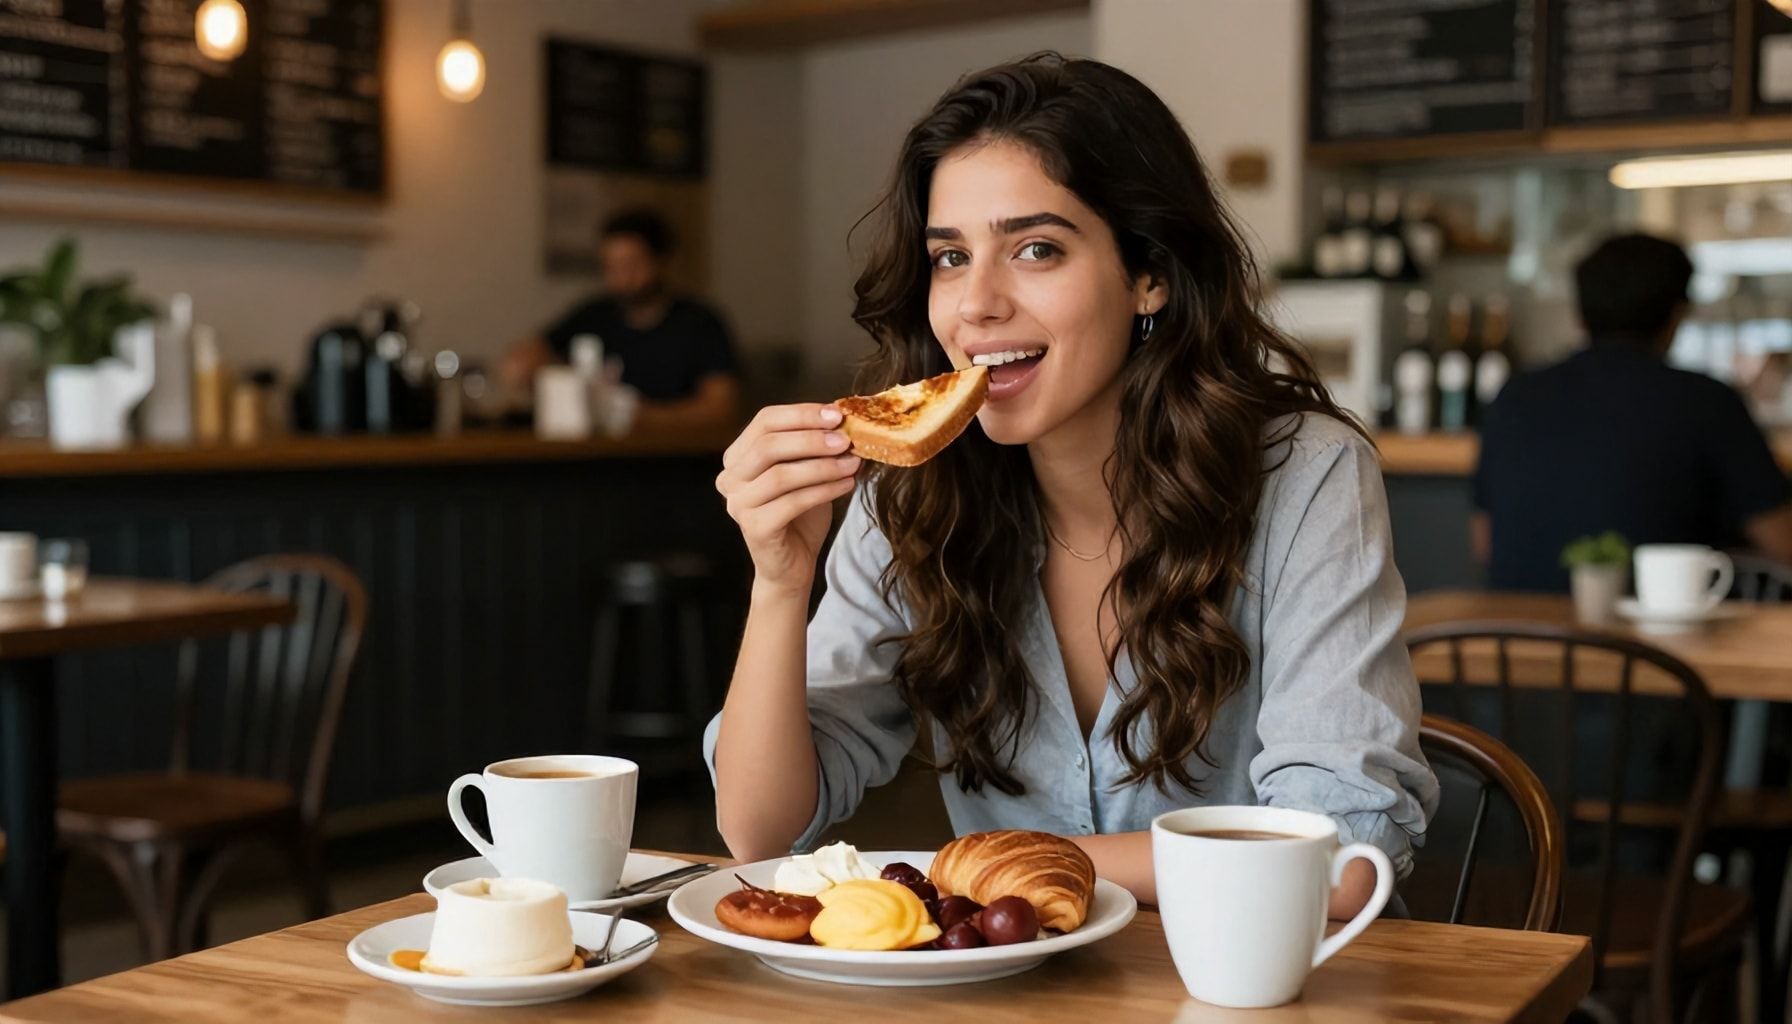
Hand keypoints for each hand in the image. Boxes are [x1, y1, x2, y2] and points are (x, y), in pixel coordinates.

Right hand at [716, 404, 859, 591]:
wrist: (792, 564)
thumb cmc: (800, 514)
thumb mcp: (807, 471)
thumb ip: (816, 446)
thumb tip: (846, 419)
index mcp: (737, 457)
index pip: (764, 421)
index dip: (801, 414)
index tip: (837, 414)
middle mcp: (730, 478)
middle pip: (768, 445)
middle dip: (811, 439)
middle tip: (846, 439)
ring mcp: (738, 504)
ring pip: (781, 475)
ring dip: (822, 466)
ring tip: (853, 463)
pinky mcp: (754, 528)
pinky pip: (792, 502)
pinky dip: (824, 491)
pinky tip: (847, 484)